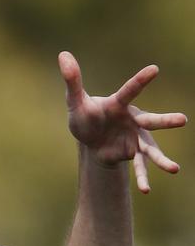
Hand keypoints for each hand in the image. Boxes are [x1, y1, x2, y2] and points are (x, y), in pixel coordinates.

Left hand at [58, 51, 186, 192]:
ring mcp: (134, 139)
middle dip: (164, 121)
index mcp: (119, 105)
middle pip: (150, 121)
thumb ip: (72, 80)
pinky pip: (138, 168)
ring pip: (150, 149)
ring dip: (161, 159)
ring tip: (174, 169)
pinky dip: (142, 178)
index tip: (154, 69)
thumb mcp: (76, 101)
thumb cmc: (86, 115)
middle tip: (182, 120)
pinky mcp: (131, 154)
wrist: (90, 138)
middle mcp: (132, 121)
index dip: (140, 81)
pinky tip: (146, 191)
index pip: (129, 91)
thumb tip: (62, 54)